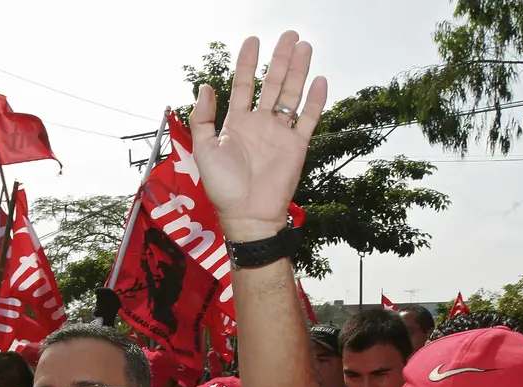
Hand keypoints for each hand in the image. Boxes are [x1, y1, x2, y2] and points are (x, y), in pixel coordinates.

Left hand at [189, 31, 326, 242]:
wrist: (247, 214)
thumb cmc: (223, 187)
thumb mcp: (203, 149)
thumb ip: (203, 117)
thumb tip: (205, 85)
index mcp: (237, 122)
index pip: (243, 85)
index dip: (247, 63)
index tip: (253, 41)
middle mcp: (260, 123)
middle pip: (272, 84)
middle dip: (280, 59)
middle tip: (288, 35)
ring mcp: (280, 133)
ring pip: (291, 95)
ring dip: (298, 71)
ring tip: (304, 47)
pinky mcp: (297, 145)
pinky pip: (308, 118)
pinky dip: (315, 100)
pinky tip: (319, 80)